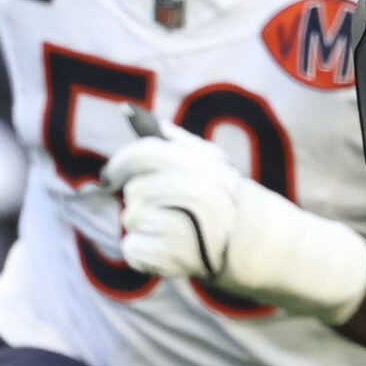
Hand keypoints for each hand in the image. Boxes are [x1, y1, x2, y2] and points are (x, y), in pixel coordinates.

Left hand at [105, 124, 243, 283]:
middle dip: (140, 200)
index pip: (139, 156)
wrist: (256, 242)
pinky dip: (144, 252)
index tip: (109, 179)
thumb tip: (125, 108)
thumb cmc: (224, 196)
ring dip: (144, 226)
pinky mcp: (168, 257)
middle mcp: (187, 191)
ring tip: (175, 229)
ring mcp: (178, 225)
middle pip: (133, 191)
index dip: (118, 167)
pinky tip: (169, 249)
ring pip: (131, 220)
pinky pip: (132, 249)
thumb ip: (168, 137)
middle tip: (166, 209)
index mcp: (194, 164)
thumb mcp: (208, 159)